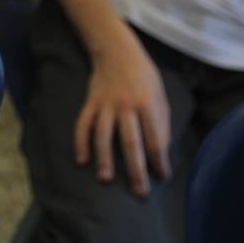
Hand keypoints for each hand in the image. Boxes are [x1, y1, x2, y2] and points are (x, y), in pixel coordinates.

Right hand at [75, 26, 170, 195]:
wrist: (117, 50)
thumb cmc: (144, 77)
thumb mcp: (160, 96)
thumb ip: (161, 123)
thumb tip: (160, 152)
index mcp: (148, 104)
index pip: (155, 139)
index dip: (160, 160)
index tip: (163, 176)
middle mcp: (127, 106)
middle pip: (131, 142)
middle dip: (136, 169)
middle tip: (139, 192)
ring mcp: (106, 104)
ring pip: (104, 135)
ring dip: (105, 158)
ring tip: (106, 179)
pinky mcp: (90, 102)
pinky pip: (83, 124)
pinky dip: (81, 142)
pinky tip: (81, 159)